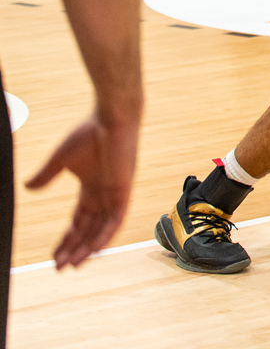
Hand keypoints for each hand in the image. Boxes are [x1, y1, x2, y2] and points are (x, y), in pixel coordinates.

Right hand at [26, 110, 140, 268]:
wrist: (111, 119)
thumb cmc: (89, 133)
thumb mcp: (60, 160)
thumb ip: (46, 176)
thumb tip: (27, 188)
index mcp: (91, 188)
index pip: (78, 221)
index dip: (67, 239)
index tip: (54, 256)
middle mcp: (104, 195)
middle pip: (88, 230)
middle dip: (74, 249)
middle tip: (59, 267)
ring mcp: (115, 194)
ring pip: (102, 230)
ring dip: (87, 248)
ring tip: (71, 265)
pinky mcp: (124, 191)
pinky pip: (116, 220)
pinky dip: (105, 236)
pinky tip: (93, 250)